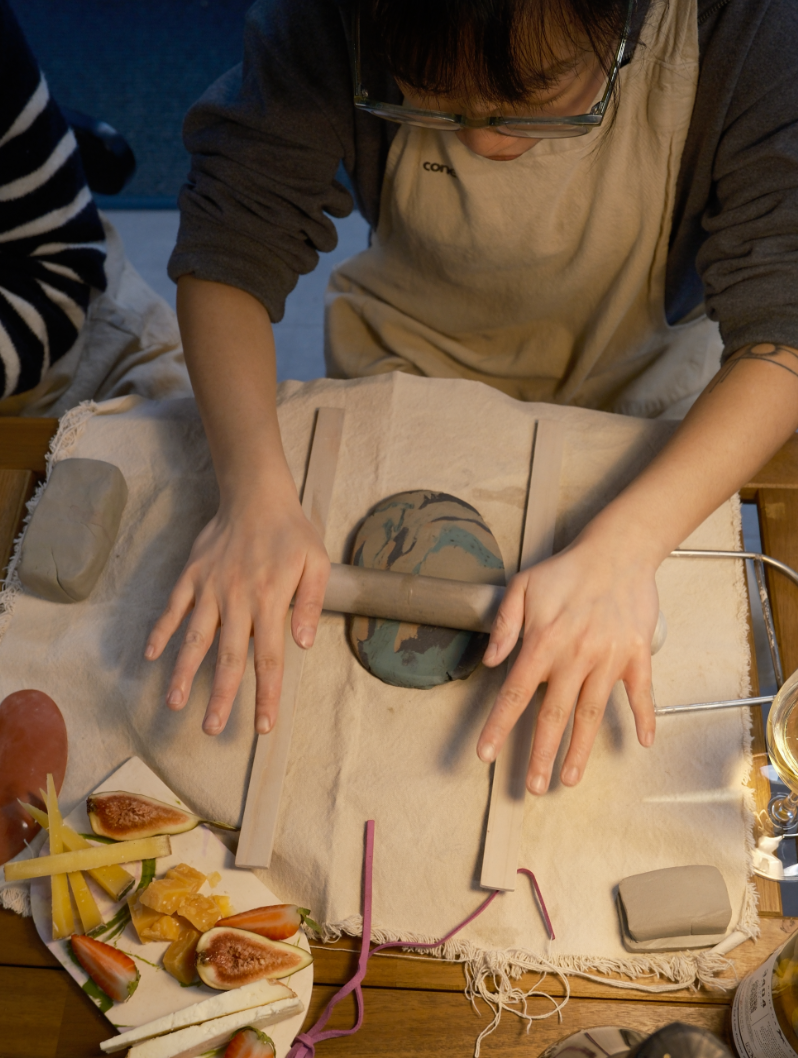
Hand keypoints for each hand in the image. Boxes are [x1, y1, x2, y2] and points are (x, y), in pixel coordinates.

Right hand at [144, 485, 329, 735]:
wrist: (257, 495)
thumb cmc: (292, 533)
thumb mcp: (317, 564)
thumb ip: (310, 604)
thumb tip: (304, 644)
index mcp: (270, 602)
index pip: (269, 659)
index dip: (265, 695)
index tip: (263, 726)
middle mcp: (237, 600)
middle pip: (227, 657)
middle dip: (220, 696)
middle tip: (211, 729)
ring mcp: (210, 588)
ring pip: (195, 638)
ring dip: (182, 672)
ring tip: (174, 703)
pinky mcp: (192, 576)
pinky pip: (173, 607)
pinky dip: (161, 630)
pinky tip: (151, 655)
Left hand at [477, 521, 659, 792]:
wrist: (617, 551)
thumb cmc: (565, 570)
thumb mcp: (522, 587)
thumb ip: (504, 625)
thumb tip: (490, 662)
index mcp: (543, 643)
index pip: (514, 694)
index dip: (498, 726)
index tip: (485, 754)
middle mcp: (575, 657)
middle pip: (554, 715)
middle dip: (541, 755)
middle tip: (533, 787)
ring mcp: (609, 658)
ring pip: (592, 714)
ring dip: (580, 750)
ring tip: (569, 780)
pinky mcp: (637, 655)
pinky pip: (641, 692)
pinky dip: (643, 717)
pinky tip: (642, 743)